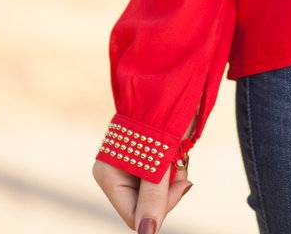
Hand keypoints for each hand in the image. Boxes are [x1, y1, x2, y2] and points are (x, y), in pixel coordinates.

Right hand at [92, 112, 197, 228]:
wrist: (173, 74)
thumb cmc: (164, 114)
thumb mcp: (161, 159)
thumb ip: (153, 198)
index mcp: (107, 175)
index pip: (135, 216)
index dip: (161, 206)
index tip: (183, 182)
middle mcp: (115, 173)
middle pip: (146, 206)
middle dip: (168, 189)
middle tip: (180, 162)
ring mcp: (129, 165)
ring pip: (156, 192)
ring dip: (173, 175)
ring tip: (178, 150)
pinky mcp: (143, 157)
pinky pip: (160, 177)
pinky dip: (173, 167)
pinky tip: (177, 149)